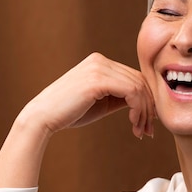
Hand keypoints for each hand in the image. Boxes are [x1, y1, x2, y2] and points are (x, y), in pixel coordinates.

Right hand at [22, 52, 154, 138]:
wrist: (43, 117)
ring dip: (144, 112)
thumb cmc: (69, 113)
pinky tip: (133, 123)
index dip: (147, 100)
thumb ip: (120, 97)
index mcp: (100, 63)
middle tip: (148, 130)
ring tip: (140, 130)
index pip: (135, 77)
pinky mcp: (98, 80)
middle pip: (140, 81)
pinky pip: (131, 92)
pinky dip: (137, 109)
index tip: (148, 122)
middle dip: (148, 108)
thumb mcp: (101, 102)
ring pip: (138, 88)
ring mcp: (99, 68)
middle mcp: (100, 61)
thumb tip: (143, 103)